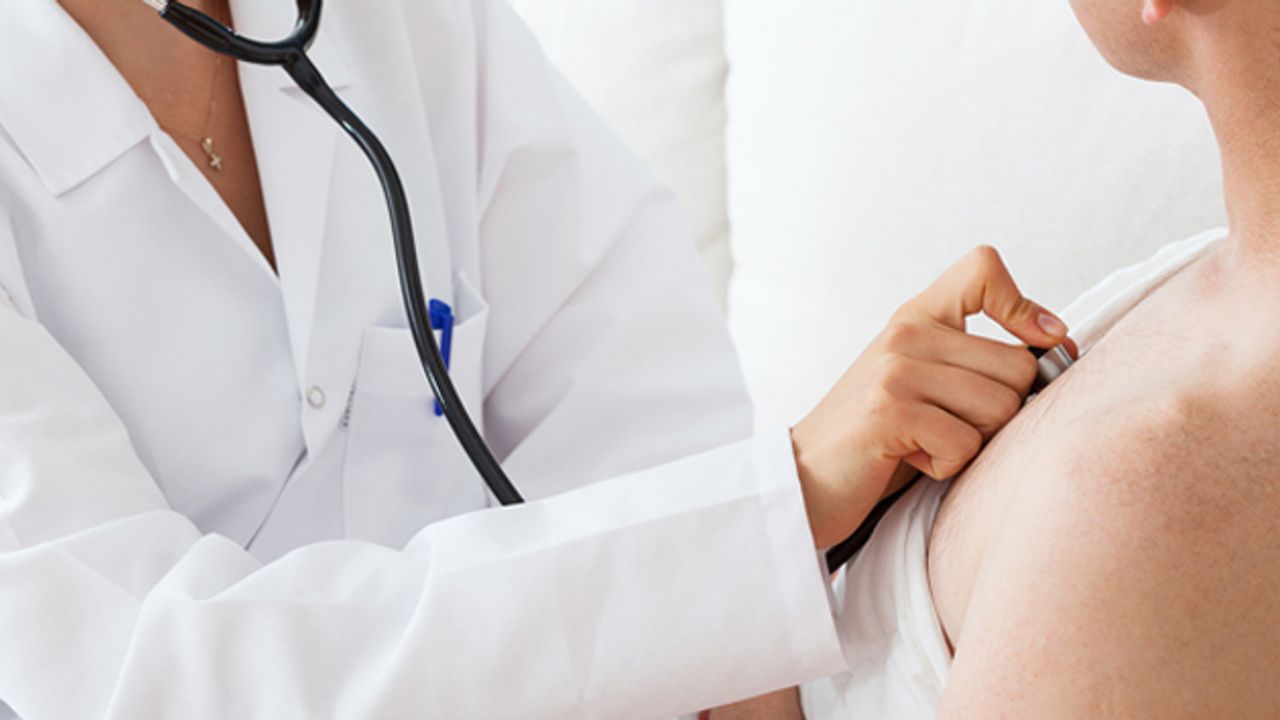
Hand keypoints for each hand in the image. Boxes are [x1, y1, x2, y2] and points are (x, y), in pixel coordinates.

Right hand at [793, 246, 1075, 548]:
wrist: (804, 477)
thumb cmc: (876, 437)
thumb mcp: (922, 380)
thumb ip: (975, 359)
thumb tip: (1058, 347)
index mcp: (914, 317)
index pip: (981, 268)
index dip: (1022, 306)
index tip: (1035, 341)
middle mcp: (905, 334)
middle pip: (1019, 366)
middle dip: (1000, 412)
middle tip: (949, 426)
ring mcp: (894, 371)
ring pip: (999, 408)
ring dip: (971, 444)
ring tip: (924, 442)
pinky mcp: (887, 412)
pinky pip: (964, 445)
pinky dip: (946, 466)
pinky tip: (910, 459)